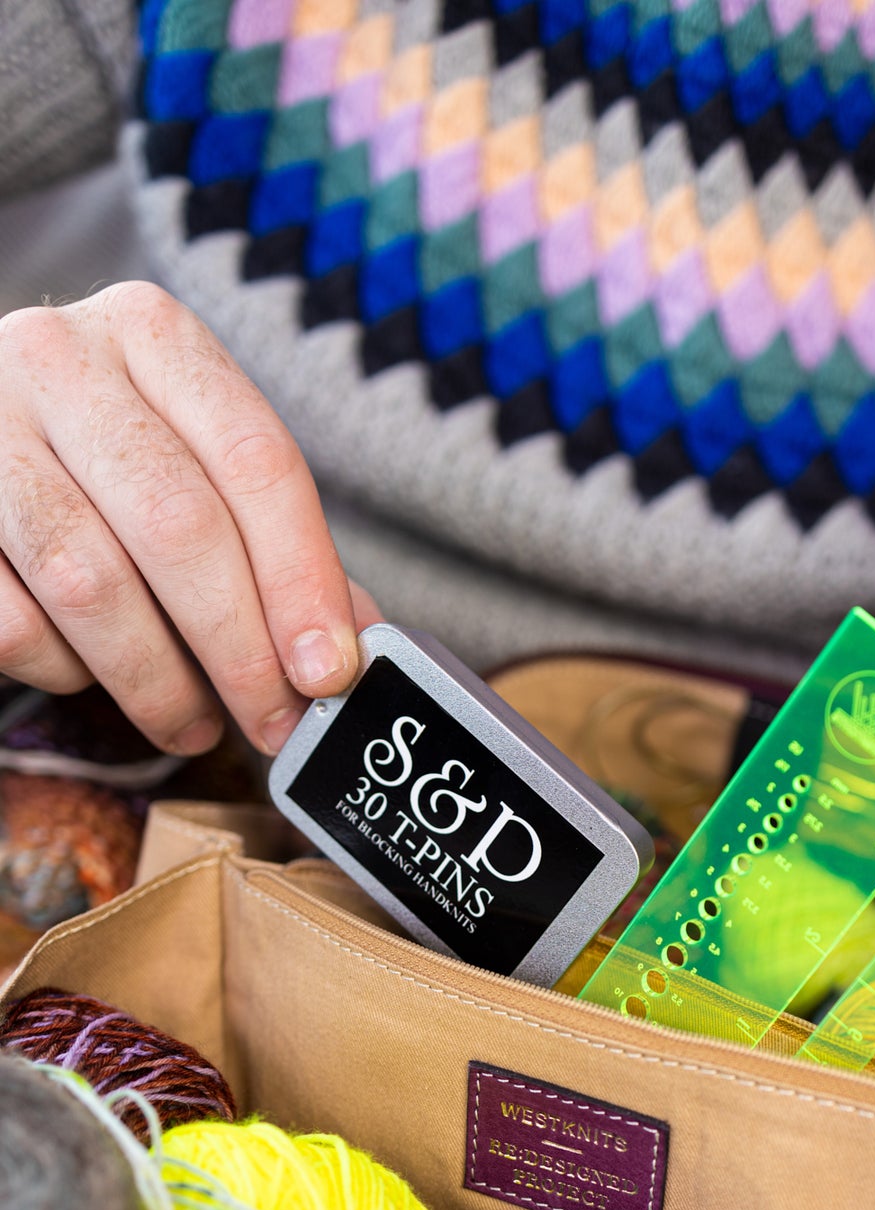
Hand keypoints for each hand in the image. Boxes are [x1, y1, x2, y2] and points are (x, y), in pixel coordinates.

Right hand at [0, 282, 379, 756]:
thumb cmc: (106, 463)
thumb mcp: (194, 464)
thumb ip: (276, 547)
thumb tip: (352, 657)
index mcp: (152, 333)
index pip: (256, 461)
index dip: (302, 580)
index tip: (330, 671)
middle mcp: (60, 359)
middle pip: (180, 526)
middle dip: (239, 649)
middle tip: (272, 722)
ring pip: (91, 582)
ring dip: (158, 680)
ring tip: (193, 723)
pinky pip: (14, 621)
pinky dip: (66, 670)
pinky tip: (92, 674)